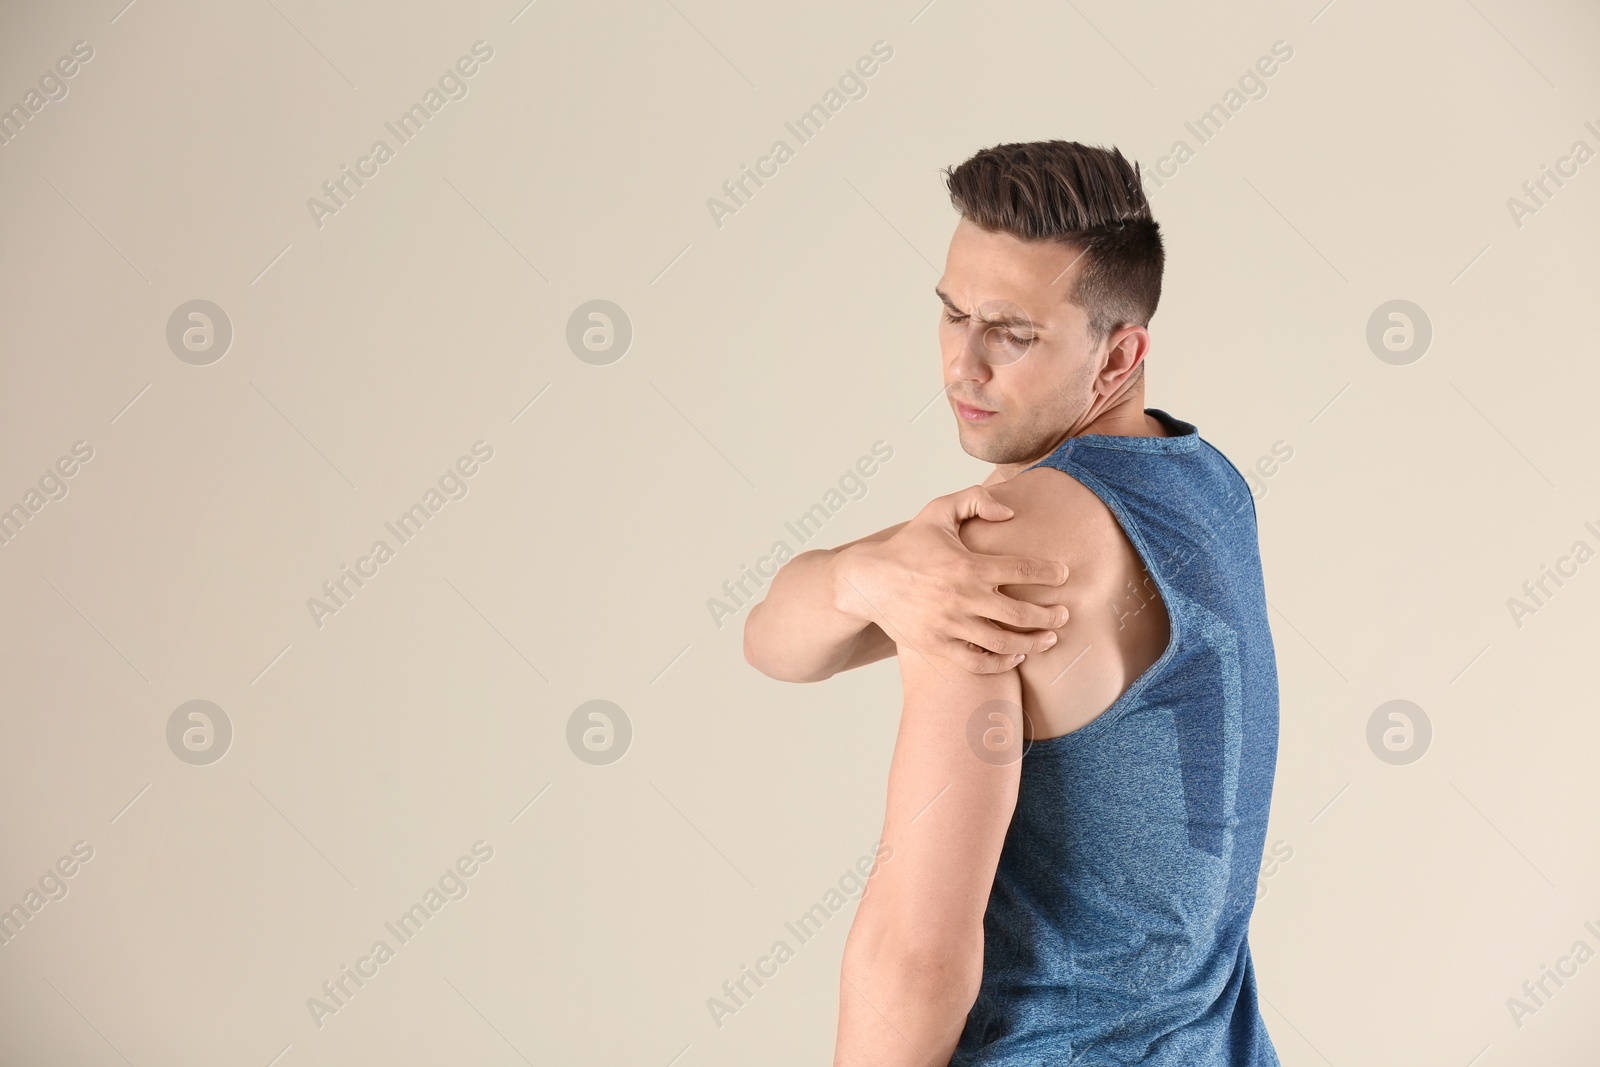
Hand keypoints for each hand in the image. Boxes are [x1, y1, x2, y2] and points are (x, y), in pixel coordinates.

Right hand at [834, 485, 1068, 672]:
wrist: (866, 581)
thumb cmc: (907, 545)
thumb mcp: (937, 511)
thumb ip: (975, 499)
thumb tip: (1010, 512)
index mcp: (967, 565)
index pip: (1021, 570)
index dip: (1049, 573)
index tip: (1063, 575)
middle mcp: (962, 598)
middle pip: (1020, 614)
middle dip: (1050, 616)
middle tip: (1064, 614)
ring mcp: (950, 625)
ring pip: (1004, 643)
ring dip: (1033, 643)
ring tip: (1050, 639)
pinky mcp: (938, 646)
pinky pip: (978, 662)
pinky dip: (1001, 663)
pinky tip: (1015, 656)